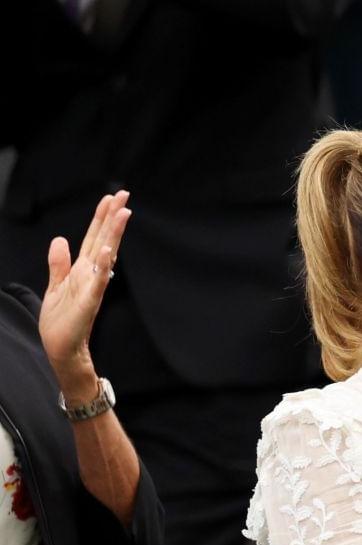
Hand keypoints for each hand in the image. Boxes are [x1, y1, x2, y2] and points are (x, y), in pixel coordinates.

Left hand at [39, 191, 127, 401]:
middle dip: (113, 217)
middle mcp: (90, 275)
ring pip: (105, 255)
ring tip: (123, 213)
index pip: (93, 237)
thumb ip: (58, 264)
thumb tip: (60, 239)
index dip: (101, 217)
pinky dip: (102, 265)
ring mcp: (92, 287)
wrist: (62, 350)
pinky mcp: (88, 302)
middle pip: (103, 240)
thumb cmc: (61, 323)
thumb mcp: (53, 287)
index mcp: (81, 270)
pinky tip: (106, 249)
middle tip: (124, 194)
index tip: (111, 197)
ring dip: (114, 235)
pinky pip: (97, 281)